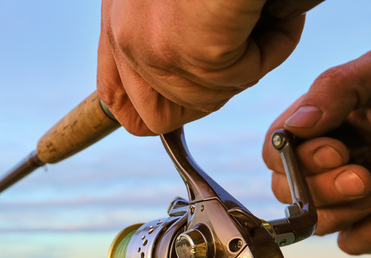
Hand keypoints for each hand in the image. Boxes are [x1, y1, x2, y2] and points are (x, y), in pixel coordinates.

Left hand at [97, 0, 304, 134]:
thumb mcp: (170, 1)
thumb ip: (170, 34)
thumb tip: (199, 79)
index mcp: (119, 20)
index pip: (114, 98)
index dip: (152, 109)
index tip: (185, 101)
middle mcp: (124, 35)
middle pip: (154, 116)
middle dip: (202, 98)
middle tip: (235, 56)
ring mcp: (151, 47)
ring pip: (204, 100)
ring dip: (245, 63)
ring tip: (259, 14)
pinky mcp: (190, 52)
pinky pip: (239, 79)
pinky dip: (269, 48)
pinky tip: (271, 11)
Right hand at [262, 52, 370, 253]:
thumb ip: (333, 89)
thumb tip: (295, 126)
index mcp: (323, 123)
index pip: (277, 151)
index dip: (294, 159)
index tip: (337, 152)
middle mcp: (331, 160)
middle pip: (287, 191)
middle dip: (320, 189)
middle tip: (361, 179)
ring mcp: (350, 193)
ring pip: (315, 220)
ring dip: (342, 211)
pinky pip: (350, 242)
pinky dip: (364, 233)